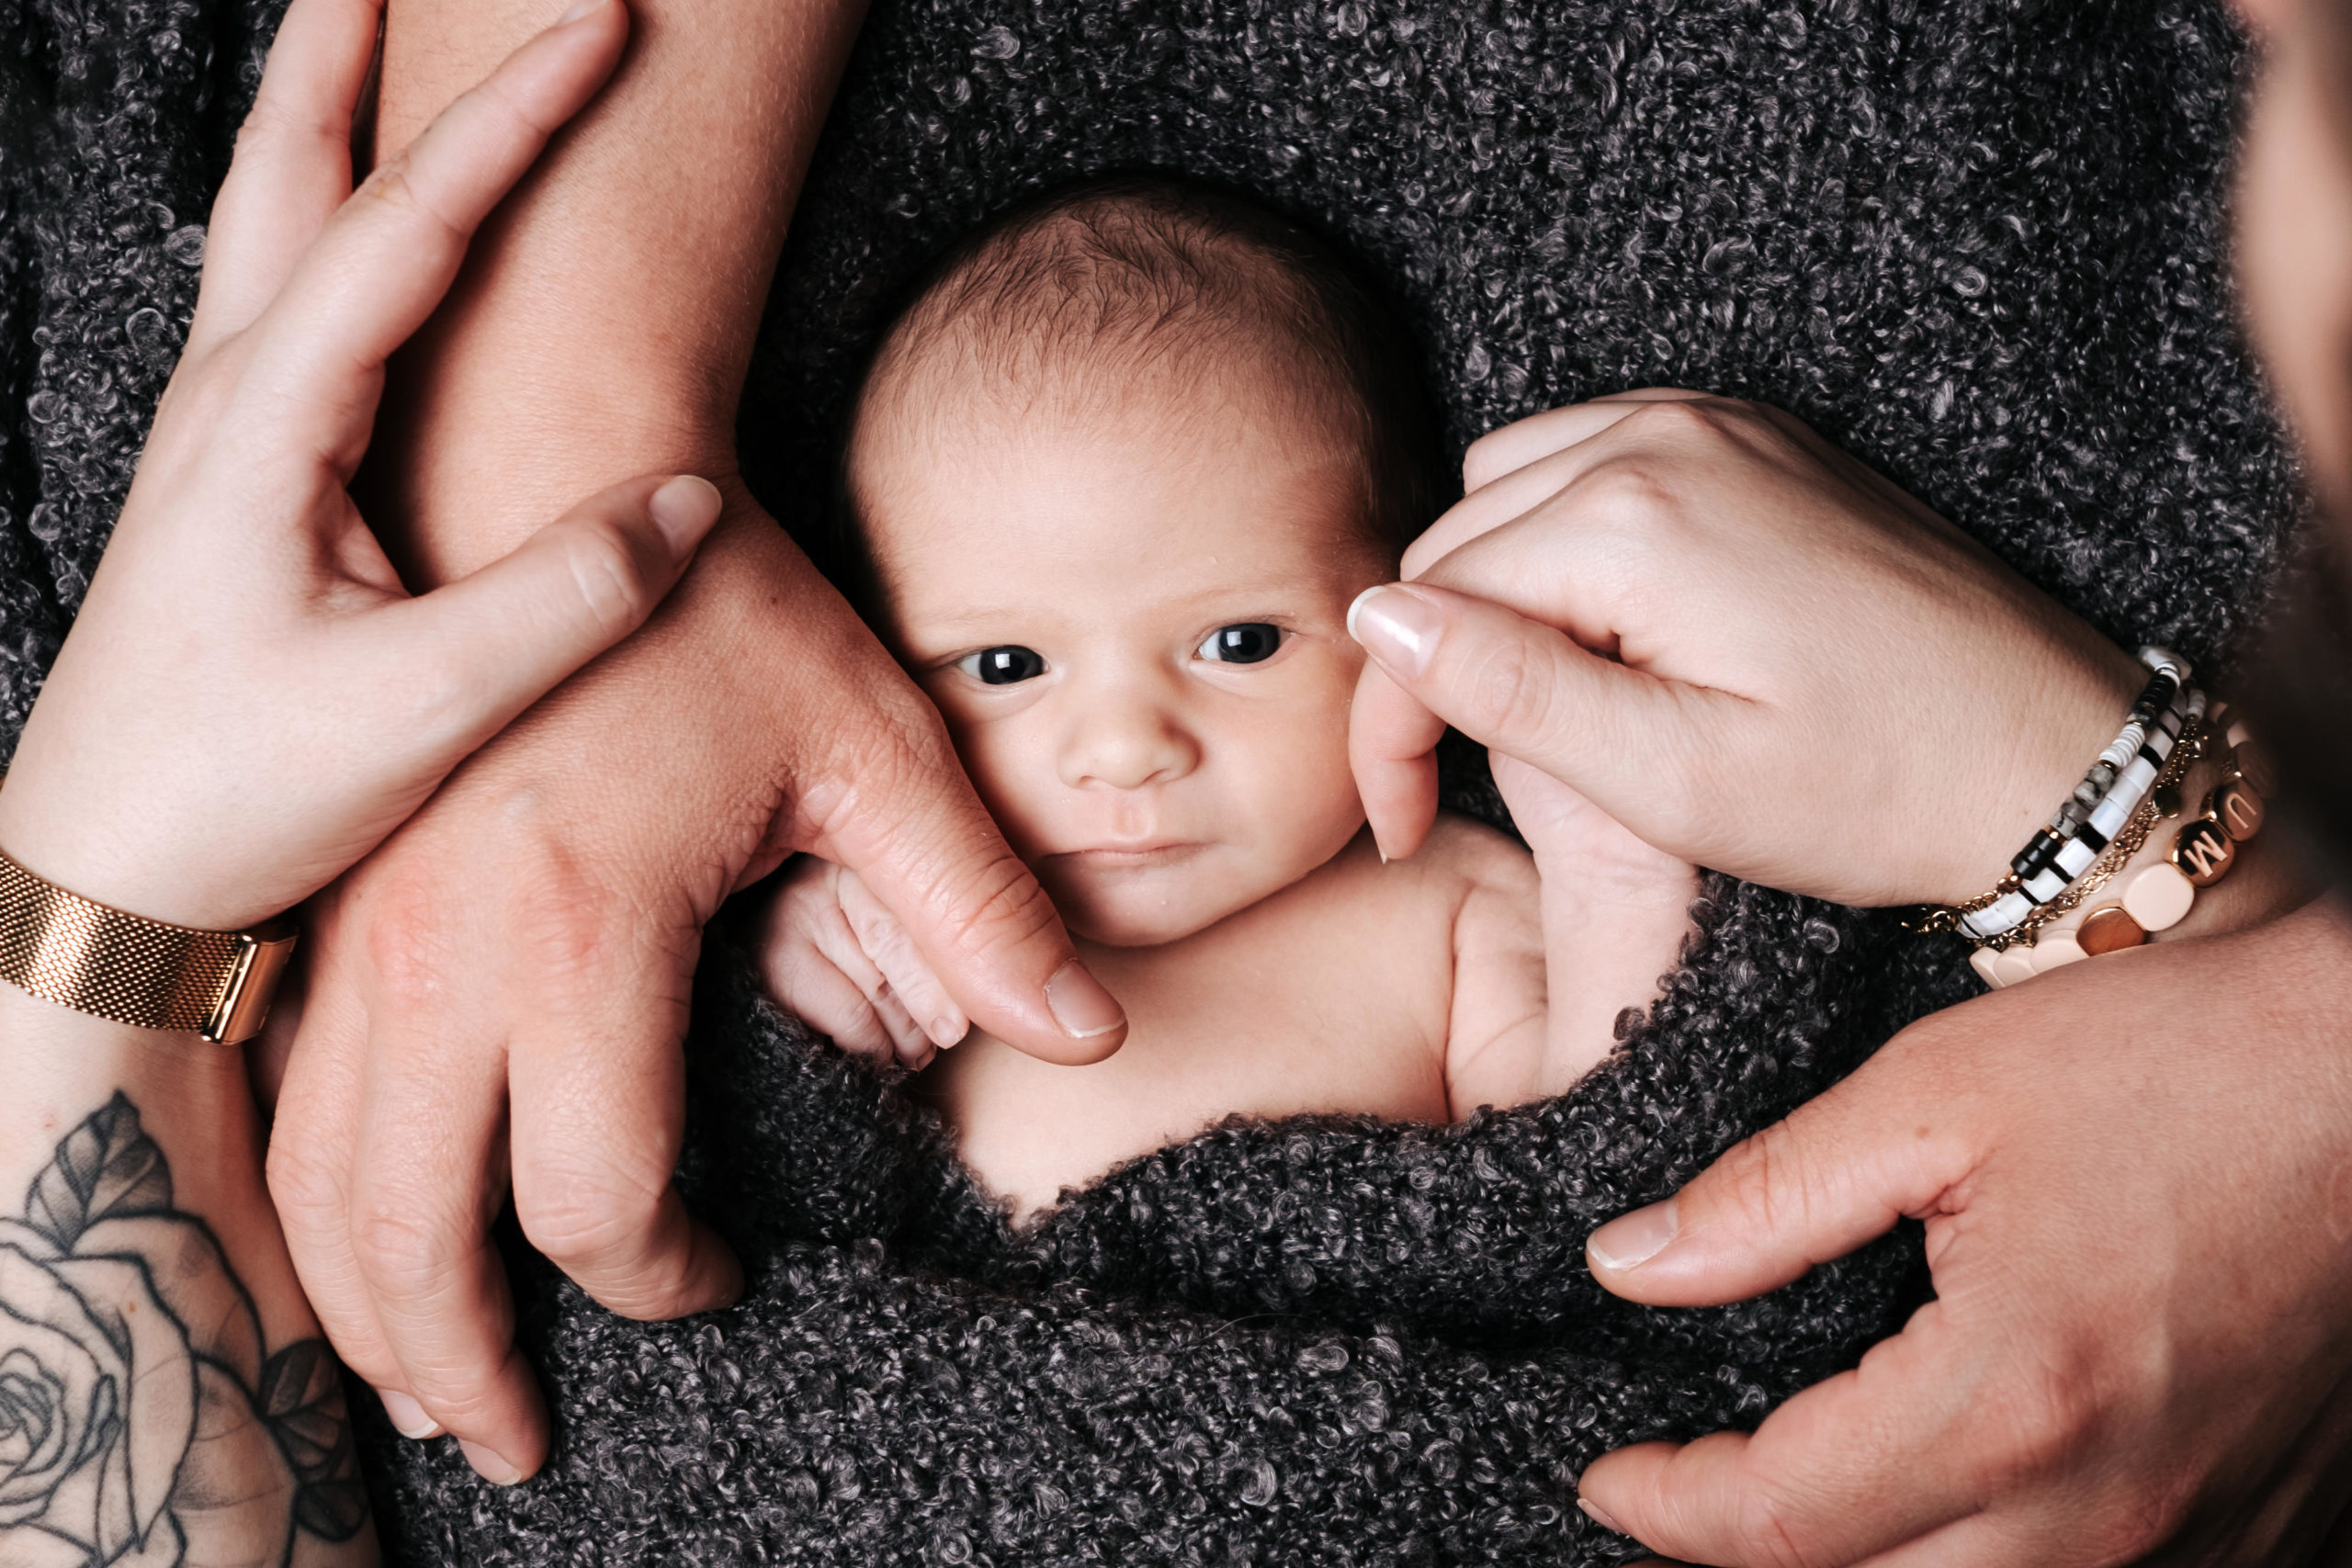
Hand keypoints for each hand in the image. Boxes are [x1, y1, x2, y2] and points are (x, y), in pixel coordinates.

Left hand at [0, 0, 703, 931]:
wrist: (92, 889)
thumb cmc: (229, 795)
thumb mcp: (419, 707)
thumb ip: (567, 600)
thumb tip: (688, 500)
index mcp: (265, 424)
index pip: (405, 221)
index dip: (512, 116)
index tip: (603, 28)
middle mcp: (224, 404)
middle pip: (284, 171)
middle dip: (347, 48)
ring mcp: (214, 443)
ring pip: (265, 228)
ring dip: (320, 120)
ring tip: (367, 45)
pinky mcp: (230, 493)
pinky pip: (280, 309)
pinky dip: (323, 225)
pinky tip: (351, 248)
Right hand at [271, 507, 1127, 1481]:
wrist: (537, 456)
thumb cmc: (712, 602)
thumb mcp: (871, 744)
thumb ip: (977, 903)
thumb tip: (1086, 1032)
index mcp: (575, 927)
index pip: (595, 1195)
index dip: (658, 1274)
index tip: (713, 1277)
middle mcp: (433, 948)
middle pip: (410, 1233)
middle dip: (459, 1358)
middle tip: (518, 1429)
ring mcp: (351, 927)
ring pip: (311, 1184)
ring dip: (361, 1306)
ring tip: (424, 1379)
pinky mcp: (321, 905)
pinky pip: (275, 1102)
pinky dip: (304, 1204)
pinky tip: (356, 1247)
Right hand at [1347, 390, 2146, 906]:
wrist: (2056, 754)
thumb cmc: (1881, 790)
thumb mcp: (1676, 780)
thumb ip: (1514, 693)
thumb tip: (1380, 622)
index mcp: (1634, 517)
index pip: (1427, 598)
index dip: (1389, 720)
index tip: (1400, 821)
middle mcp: (1664, 435)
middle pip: (1459, 534)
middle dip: (1427, 655)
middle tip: (1446, 781)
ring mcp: (1716, 423)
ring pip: (1513, 487)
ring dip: (1492, 590)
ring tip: (1525, 705)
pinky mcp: (1756, 440)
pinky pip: (1595, 457)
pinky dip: (1559, 538)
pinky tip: (1595, 630)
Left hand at [1573, 899, 2351, 1564]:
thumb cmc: (2174, 1062)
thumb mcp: (1935, 1096)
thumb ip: (1766, 1200)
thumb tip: (1627, 1267)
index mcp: (2013, 1400)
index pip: (1780, 1524)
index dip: (1666, 1509)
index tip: (1604, 1474)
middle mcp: (2107, 1509)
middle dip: (1741, 1557)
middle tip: (1674, 1487)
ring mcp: (2193, 1537)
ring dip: (1860, 1567)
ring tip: (1781, 1499)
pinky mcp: (2253, 1530)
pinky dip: (1977, 1565)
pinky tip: (1929, 1500)